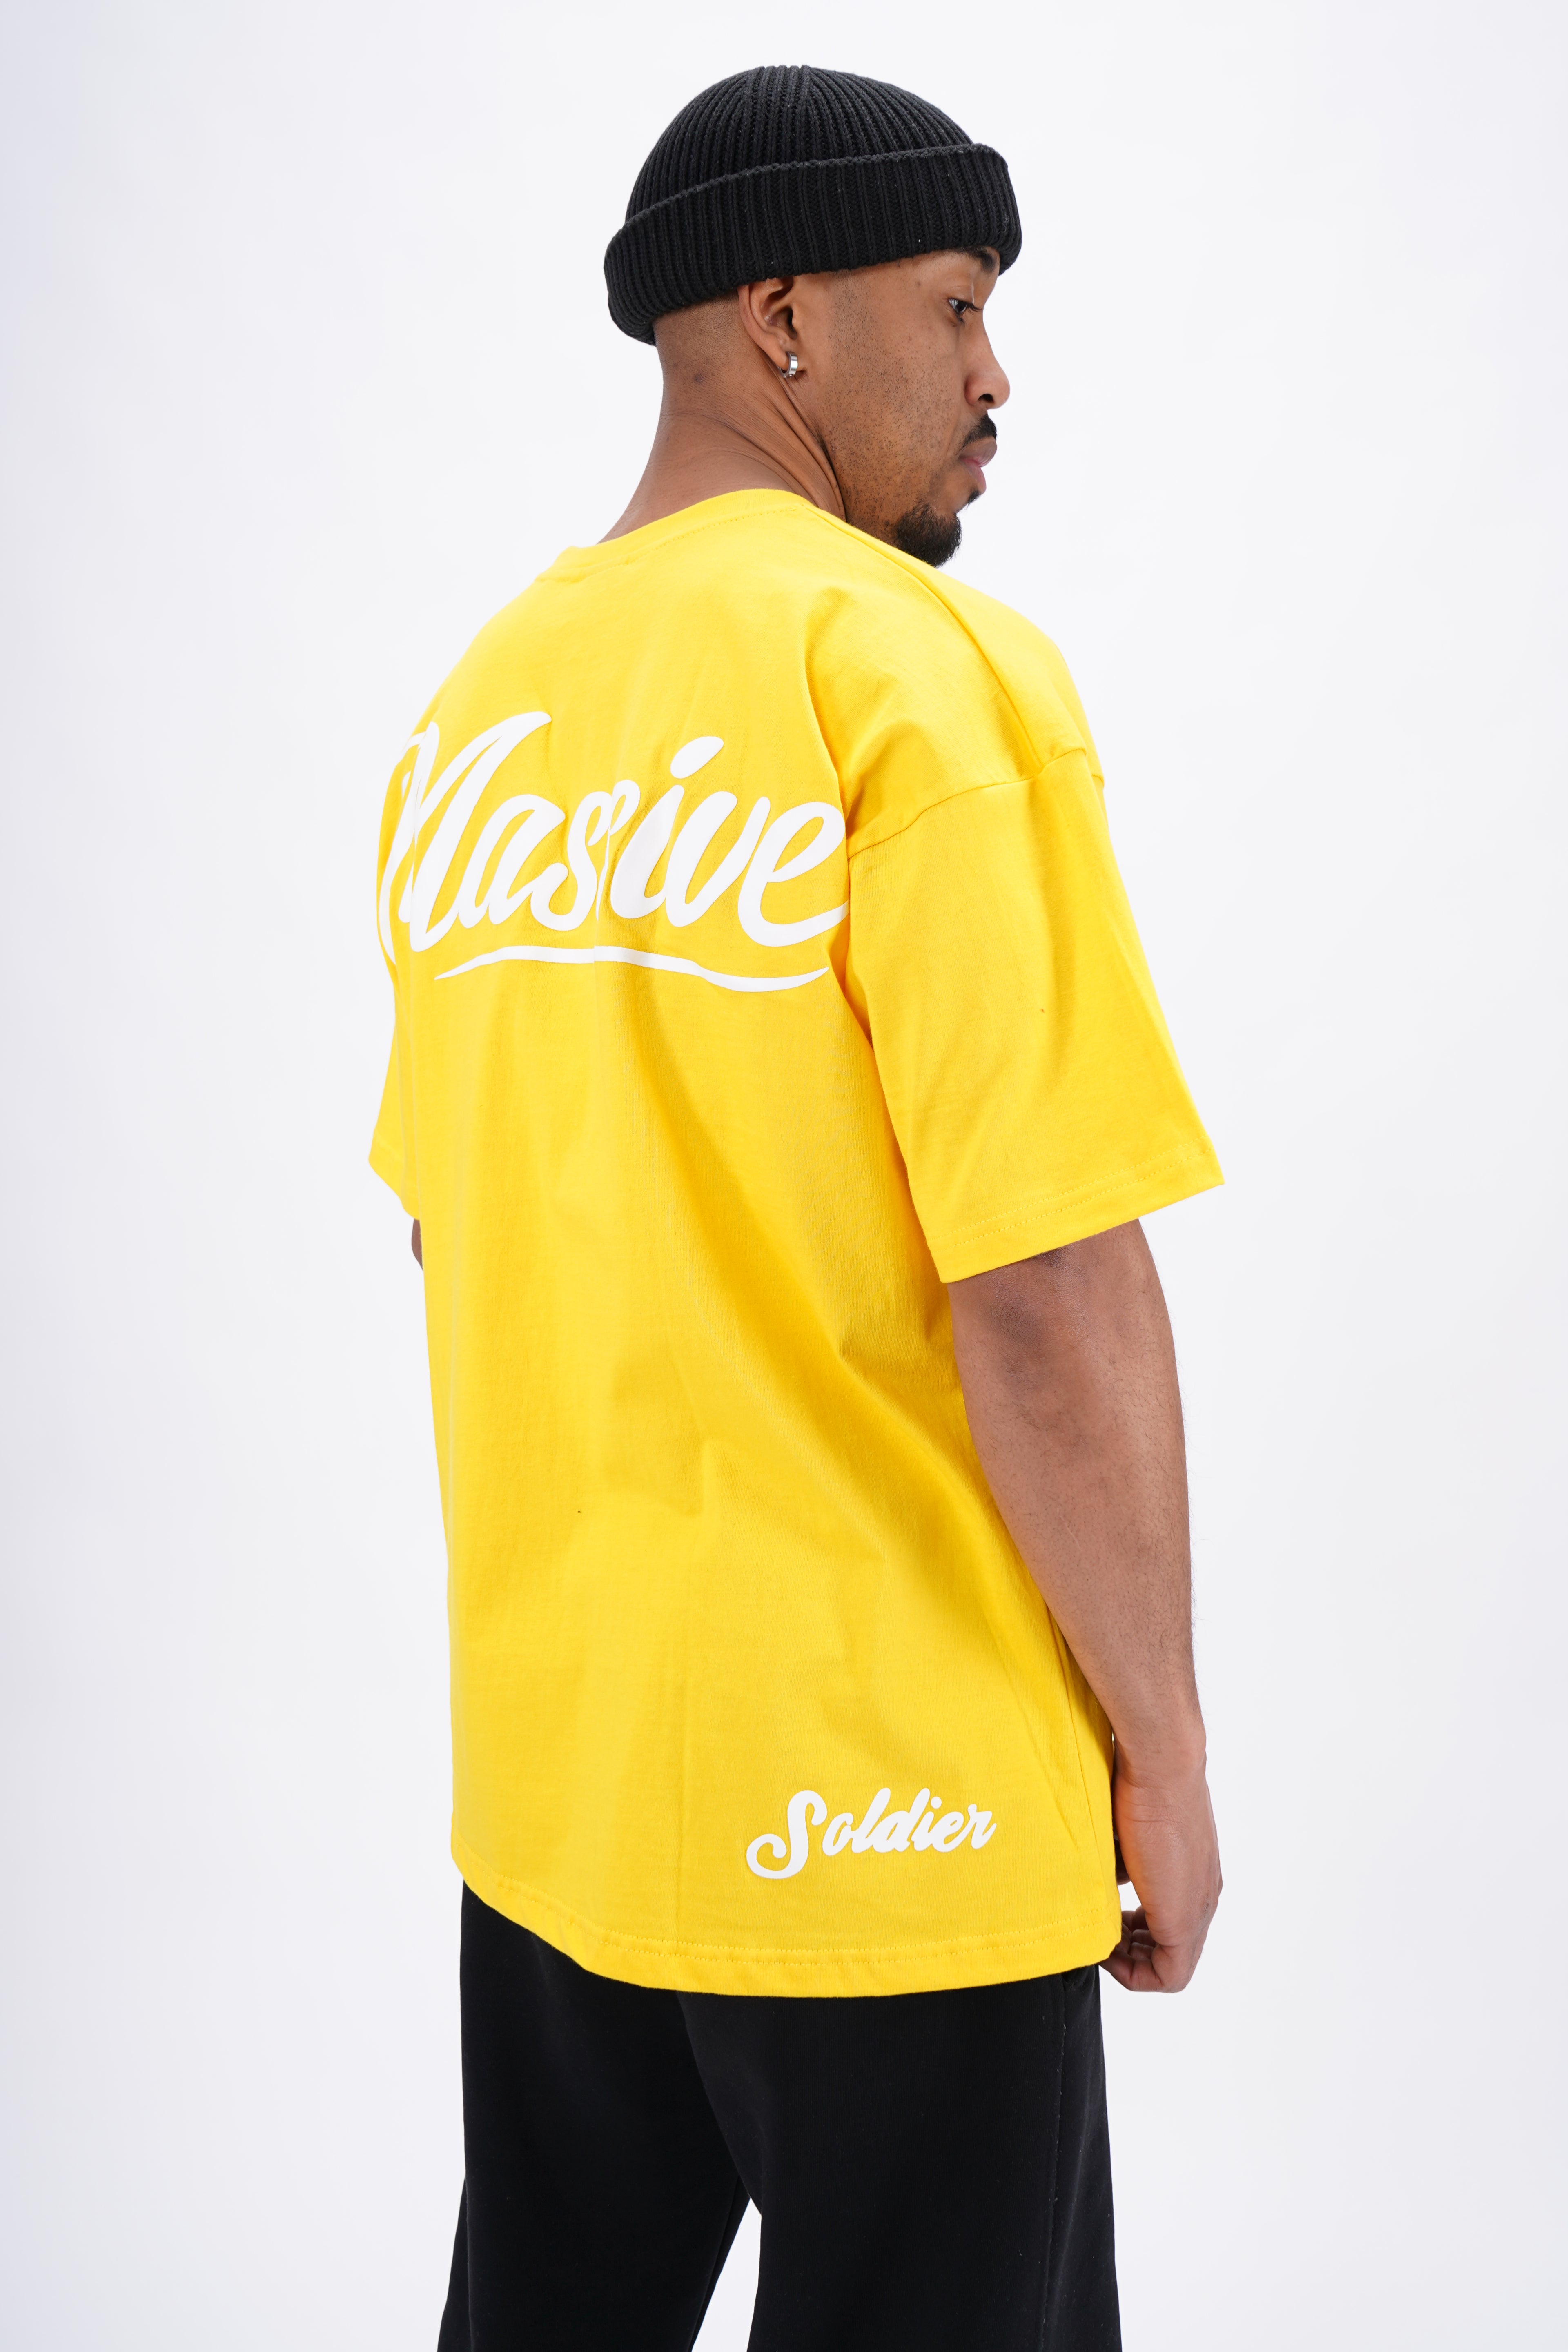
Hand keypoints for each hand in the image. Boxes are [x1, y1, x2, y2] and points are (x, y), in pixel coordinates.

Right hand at [1101, 1745, 1220, 1992]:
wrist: (1161, 1766)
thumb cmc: (1140, 1782)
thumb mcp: (1127, 1832)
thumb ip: (1124, 1861)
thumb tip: (1107, 1876)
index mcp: (1194, 1876)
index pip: (1171, 1927)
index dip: (1134, 1935)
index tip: (1105, 1920)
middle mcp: (1202, 1897)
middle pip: (1171, 1951)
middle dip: (1131, 1951)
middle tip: (1101, 1934)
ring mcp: (1198, 1908)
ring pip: (1171, 1964)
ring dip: (1133, 1961)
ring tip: (1103, 1939)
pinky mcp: (1185, 1918)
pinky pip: (1169, 1973)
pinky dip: (1136, 1973)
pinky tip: (1108, 1949)